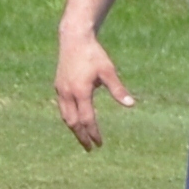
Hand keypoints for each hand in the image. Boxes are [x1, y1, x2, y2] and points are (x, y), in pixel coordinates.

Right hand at [53, 34, 130, 150]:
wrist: (74, 39)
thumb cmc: (94, 54)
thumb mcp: (109, 71)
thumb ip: (118, 90)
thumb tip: (131, 105)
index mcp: (80, 92)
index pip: (87, 119)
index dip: (93, 133)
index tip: (99, 144)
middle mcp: (68, 93)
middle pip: (73, 122)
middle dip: (81, 136)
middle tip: (90, 148)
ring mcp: (60, 90)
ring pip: (65, 116)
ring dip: (74, 128)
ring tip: (82, 137)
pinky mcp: (58, 86)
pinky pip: (62, 107)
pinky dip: (69, 117)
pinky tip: (76, 119)